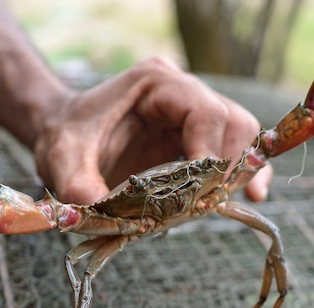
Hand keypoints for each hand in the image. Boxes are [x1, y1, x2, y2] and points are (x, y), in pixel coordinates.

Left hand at [33, 57, 272, 204]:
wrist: (64, 134)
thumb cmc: (66, 139)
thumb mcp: (63, 160)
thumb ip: (80, 186)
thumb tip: (105, 219)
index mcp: (154, 82)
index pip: (205, 111)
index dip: (211, 153)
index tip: (198, 194)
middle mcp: (181, 91)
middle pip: (233, 123)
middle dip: (227, 168)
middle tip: (207, 205)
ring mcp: (191, 112)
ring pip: (240, 136)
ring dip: (237, 173)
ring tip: (220, 205)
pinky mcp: (194, 136)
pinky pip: (233, 150)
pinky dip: (241, 173)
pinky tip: (251, 195)